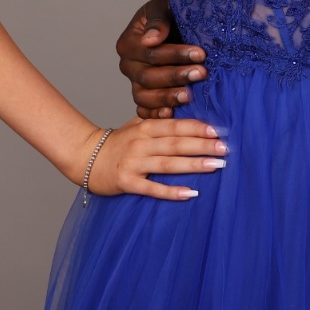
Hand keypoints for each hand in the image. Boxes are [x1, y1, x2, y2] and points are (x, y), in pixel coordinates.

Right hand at [81, 117, 228, 199]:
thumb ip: (159, 122)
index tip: (219, 131)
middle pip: (176, 144)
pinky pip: (152, 188)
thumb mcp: (136, 126)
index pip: (176, 126)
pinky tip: (190, 193)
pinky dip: (171, 191)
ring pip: (168, 164)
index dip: (198, 128)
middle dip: (203, 146)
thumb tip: (186, 116)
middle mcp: (141, 143)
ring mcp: (134, 163)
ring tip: (216, 166)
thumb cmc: (117, 142)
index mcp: (146, 127)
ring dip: (194, 165)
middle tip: (225, 149)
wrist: (84, 157)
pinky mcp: (127, 182)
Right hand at [116, 0, 208, 118]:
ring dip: (168, 97)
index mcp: (128, 43)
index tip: (200, 54)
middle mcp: (127, 65)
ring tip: (190, 96)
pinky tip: (173, 113)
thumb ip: (158, 21)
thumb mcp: (164, 9)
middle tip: (201, 73)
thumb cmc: (171, 14)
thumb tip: (151, 39)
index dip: (175, 54)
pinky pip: (144, 111)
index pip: (150, 53)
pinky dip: (156, 114)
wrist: (178, 24)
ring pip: (144, 97)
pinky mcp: (144, 97)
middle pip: (147, 77)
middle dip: (176, 76)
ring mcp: (134, 83)